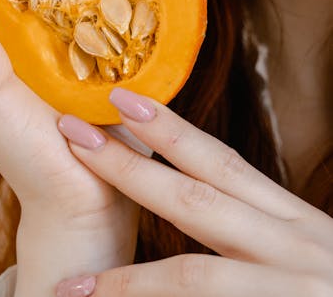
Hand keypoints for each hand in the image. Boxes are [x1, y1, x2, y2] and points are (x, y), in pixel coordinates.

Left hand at [56, 87, 332, 295]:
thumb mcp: (309, 254)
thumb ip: (259, 234)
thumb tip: (203, 212)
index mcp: (295, 223)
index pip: (223, 166)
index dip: (169, 131)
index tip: (121, 101)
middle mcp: (297, 246)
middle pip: (198, 200)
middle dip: (129, 167)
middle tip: (70, 134)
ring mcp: (297, 288)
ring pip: (200, 277)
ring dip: (131, 283)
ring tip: (74, 290)